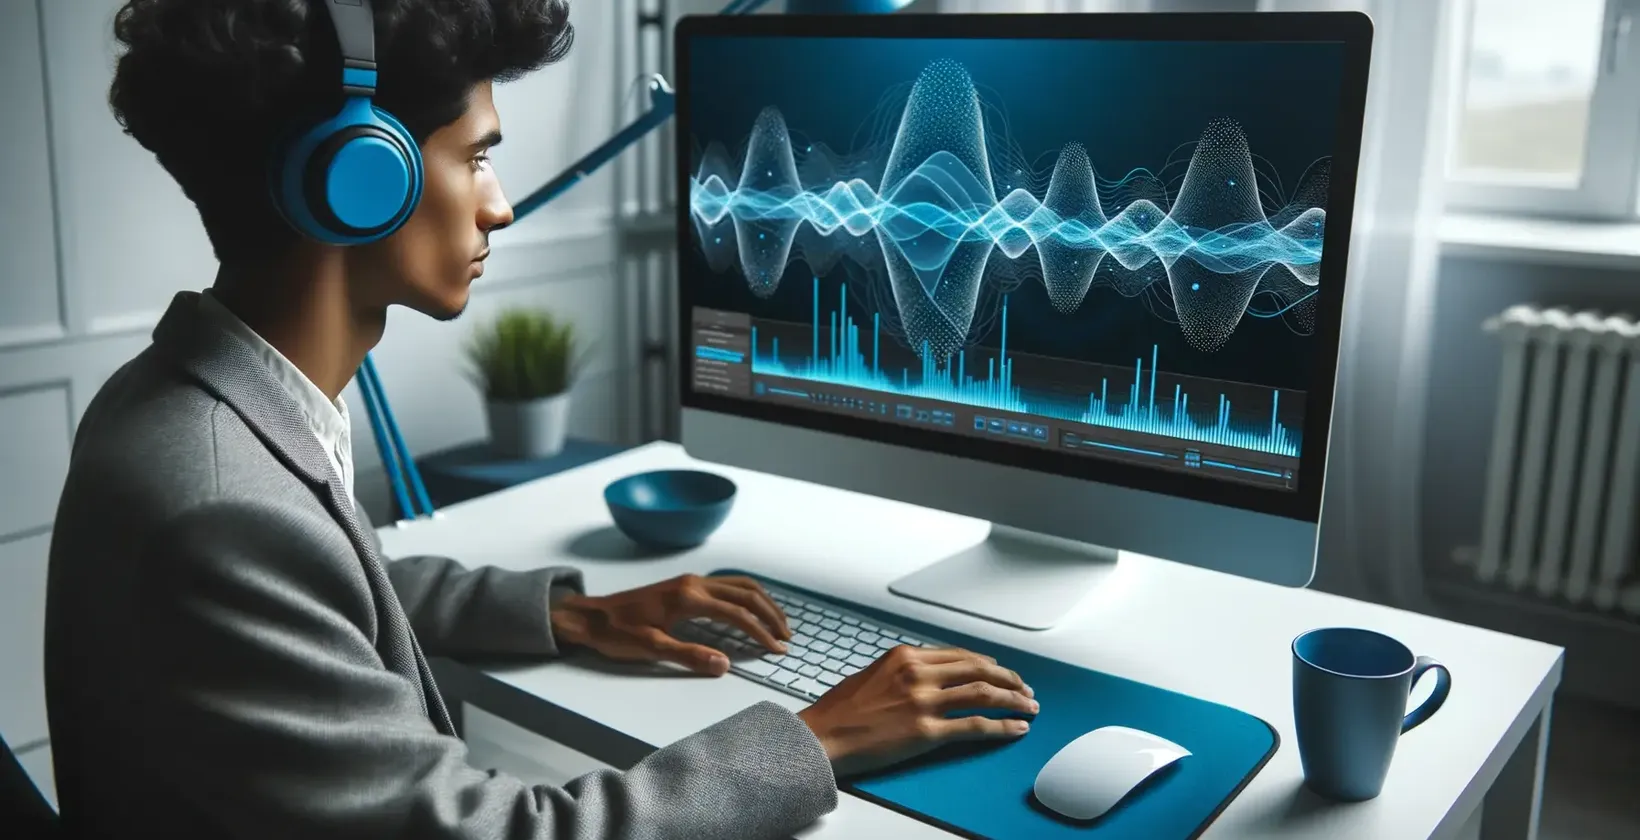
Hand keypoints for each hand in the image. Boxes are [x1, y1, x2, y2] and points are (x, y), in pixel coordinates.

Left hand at [550, 573, 791, 675]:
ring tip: (779, 623)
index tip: (776, 649)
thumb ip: (689, 656)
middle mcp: (694, 583)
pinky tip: (752, 609)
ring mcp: (690, 581)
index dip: (760, 632)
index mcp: (687, 597)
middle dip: (770, 614)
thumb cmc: (615, 633)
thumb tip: (724, 664)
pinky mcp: (686, 585)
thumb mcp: (650, 649)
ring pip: (739, 584)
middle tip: (787, 638)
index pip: (737, 613)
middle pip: (746, 593)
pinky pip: (727, 585)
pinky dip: (747, 596)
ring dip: (762, 602)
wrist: (589, 616)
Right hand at [796, 645, 1036, 777]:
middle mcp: (918, 673)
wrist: (822, 736)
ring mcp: (924, 701)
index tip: (1000, 671)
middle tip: (1024, 688)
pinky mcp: (926, 731)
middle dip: (1008, 678)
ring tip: (1029, 707)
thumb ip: (904, 671)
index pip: (959, 655)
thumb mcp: (873, 674)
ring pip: (983, 694)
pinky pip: (974, 726)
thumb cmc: (840, 710)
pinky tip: (1016, 728)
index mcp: (906, 655)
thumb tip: (932, 676)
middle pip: (978, 669)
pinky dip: (1001, 726)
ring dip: (1012, 700)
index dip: (987, 663)